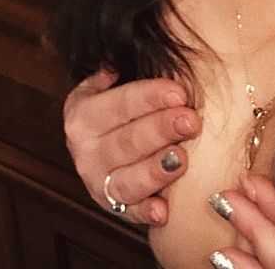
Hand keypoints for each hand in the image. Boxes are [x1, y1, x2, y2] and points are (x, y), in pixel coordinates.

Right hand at [62, 67, 202, 225]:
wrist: (101, 140)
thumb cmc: (119, 105)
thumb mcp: (109, 82)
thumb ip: (115, 71)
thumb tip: (116, 61)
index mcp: (83, 115)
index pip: (119, 104)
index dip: (150, 97)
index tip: (180, 92)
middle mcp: (86, 152)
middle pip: (125, 142)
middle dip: (160, 130)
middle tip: (191, 121)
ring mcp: (99, 183)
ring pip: (126, 180)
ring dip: (154, 171)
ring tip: (181, 160)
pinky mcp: (116, 207)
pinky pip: (130, 213)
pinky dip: (146, 213)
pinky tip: (164, 210)